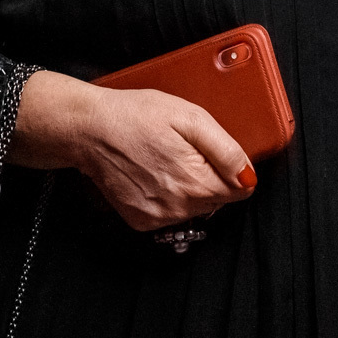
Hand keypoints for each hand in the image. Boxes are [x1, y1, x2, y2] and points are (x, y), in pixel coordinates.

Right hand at [11, 71, 254, 231]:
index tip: (215, 153)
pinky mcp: (140, 221)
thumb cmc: (137, 116)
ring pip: (194, 208)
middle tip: (184, 148)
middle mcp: (179, 208)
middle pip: (217, 199)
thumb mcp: (191, 117)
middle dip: (209, 175)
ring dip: (188, 187)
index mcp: (197, 183)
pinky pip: (169, 214)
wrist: (89, 129)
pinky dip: (167, 197)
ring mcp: (158, 218)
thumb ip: (226, 150)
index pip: (241, 190)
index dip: (232, 168)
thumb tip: (249, 176)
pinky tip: (151, 173)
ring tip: (164, 158)